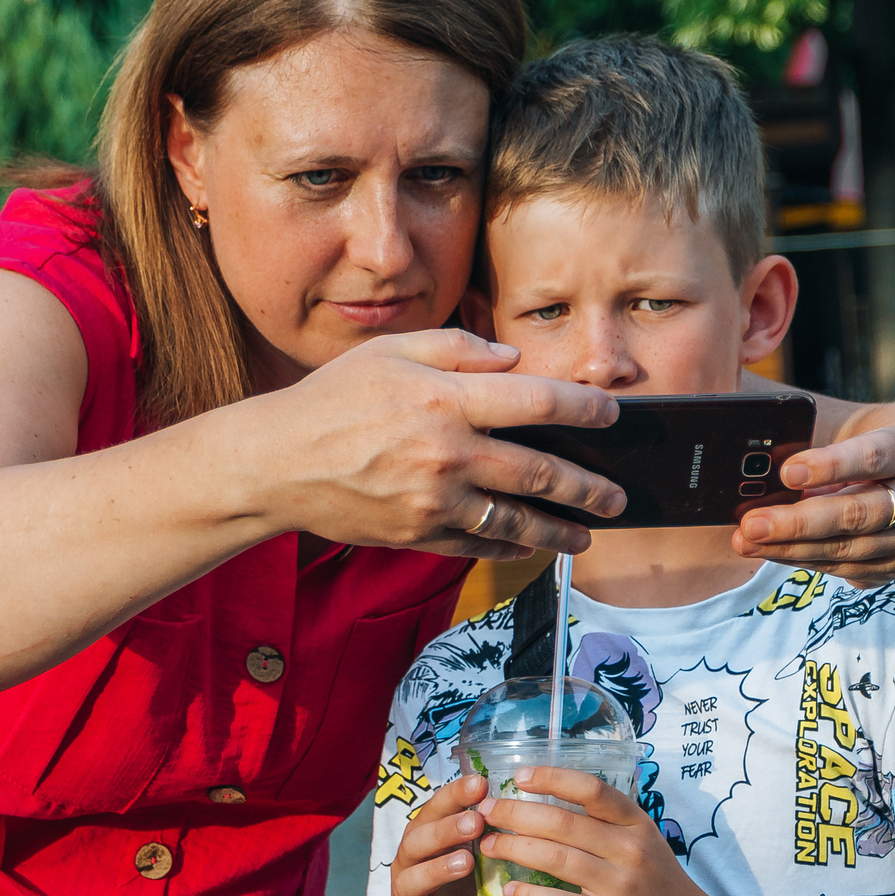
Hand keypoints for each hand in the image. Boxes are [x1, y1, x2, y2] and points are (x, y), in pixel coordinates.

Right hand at [246, 329, 625, 560]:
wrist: (275, 463)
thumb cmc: (332, 399)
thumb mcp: (391, 352)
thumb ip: (458, 349)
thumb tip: (515, 360)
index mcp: (444, 400)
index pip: (536, 402)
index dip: (583, 408)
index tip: (613, 415)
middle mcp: (447, 454)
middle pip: (539, 471)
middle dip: (588, 485)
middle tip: (619, 495)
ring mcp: (434, 501)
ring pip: (516, 520)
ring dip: (560, 530)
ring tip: (588, 534)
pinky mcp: (417, 535)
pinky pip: (477, 544)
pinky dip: (509, 546)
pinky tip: (530, 545)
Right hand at [389, 775, 489, 895]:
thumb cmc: (449, 892)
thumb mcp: (464, 858)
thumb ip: (478, 835)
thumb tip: (516, 801)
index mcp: (422, 841)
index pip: (432, 812)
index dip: (453, 797)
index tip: (480, 783)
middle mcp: (407, 866)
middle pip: (417, 842)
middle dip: (445, 830)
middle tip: (477, 822)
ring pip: (412, 881)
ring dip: (438, 870)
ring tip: (466, 863)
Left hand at [478, 767, 720, 895]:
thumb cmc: (663, 889)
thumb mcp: (645, 845)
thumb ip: (608, 826)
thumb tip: (549, 805)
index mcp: (637, 823)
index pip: (591, 789)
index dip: (551, 778)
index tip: (517, 777)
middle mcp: (630, 849)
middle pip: (563, 822)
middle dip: (516, 814)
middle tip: (485, 813)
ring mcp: (622, 886)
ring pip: (558, 859)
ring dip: (515, 849)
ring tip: (488, 845)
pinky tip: (510, 890)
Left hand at [734, 420, 894, 582]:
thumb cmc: (863, 453)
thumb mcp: (851, 438)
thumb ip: (813, 450)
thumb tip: (759, 475)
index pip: (872, 457)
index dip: (830, 466)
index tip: (787, 473)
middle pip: (857, 514)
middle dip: (798, 523)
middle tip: (752, 524)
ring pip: (848, 549)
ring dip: (791, 548)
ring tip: (748, 541)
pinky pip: (844, 569)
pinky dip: (803, 561)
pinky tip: (771, 551)